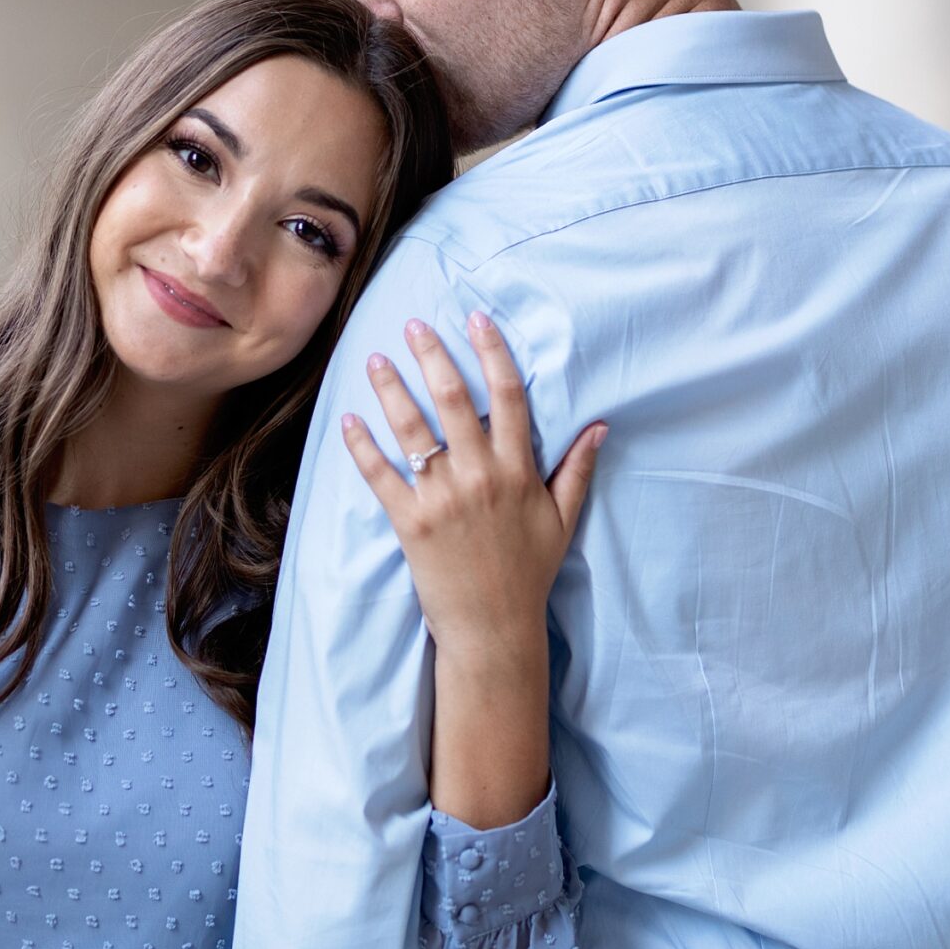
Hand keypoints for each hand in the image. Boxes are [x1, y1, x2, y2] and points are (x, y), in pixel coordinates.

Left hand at [340, 312, 606, 666]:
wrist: (493, 629)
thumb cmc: (529, 573)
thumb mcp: (563, 520)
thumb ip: (577, 469)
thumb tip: (599, 426)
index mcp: (519, 472)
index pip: (510, 398)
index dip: (492, 353)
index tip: (477, 319)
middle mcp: (481, 477)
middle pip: (456, 401)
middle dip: (433, 356)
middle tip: (413, 325)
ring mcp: (443, 499)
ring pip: (413, 431)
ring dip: (392, 390)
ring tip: (375, 359)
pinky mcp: (411, 523)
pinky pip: (381, 476)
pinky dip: (362, 446)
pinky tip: (350, 419)